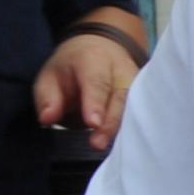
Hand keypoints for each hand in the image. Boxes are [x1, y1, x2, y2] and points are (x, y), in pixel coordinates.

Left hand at [35, 30, 139, 150]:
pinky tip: (124, 145)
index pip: (97, 82)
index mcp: (93, 59)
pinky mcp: (146, 94)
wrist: (102, 48)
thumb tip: (47, 120)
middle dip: (110, 121)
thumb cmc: (72, 67)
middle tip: (97, 143)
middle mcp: (121, 69)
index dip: (96, 103)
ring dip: (122, 128)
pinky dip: (133, 129)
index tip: (92, 123)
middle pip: (120, 96)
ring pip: (135, 106)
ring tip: (107, 146)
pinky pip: (142, 112)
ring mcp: (138, 82)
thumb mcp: (50, 76)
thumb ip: (47, 97)